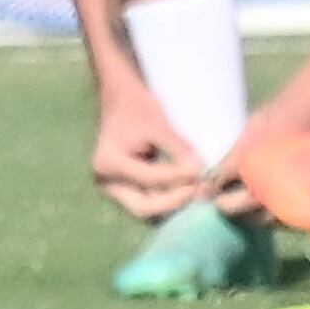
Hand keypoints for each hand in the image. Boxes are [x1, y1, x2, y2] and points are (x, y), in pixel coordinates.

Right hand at [92, 102, 203, 221]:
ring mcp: (114, 187)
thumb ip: (178, 148)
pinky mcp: (125, 187)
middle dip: (174, 202)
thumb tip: (200, 170)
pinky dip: (168, 197)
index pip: (150, 179)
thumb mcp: (158, 124)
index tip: (202, 172)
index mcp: (109, 164)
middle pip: (143, 208)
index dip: (179, 178)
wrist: (120, 100)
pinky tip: (189, 187)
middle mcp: (107, 181)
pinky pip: (149, 200)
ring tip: (198, 189)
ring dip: (172, 203)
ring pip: (147, 208)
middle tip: (201, 189)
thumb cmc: (137, 107)